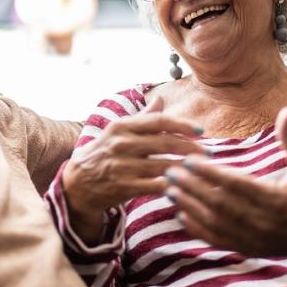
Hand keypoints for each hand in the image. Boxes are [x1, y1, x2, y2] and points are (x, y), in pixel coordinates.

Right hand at [62, 96, 205, 242]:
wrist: (76, 184)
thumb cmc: (102, 154)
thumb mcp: (118, 131)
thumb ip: (142, 118)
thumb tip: (160, 99)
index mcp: (123, 126)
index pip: (159, 121)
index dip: (182, 125)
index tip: (200, 131)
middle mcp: (122, 144)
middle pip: (165, 143)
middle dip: (191, 149)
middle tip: (210, 154)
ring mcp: (122, 166)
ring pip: (163, 166)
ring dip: (186, 168)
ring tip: (202, 170)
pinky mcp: (123, 187)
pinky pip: (155, 186)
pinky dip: (172, 186)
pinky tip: (186, 187)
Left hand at [166, 107, 286, 262]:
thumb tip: (285, 111)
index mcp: (276, 200)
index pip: (235, 185)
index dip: (210, 173)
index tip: (189, 160)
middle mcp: (263, 222)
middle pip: (219, 204)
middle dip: (192, 188)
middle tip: (169, 172)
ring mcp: (254, 239)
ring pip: (215, 223)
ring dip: (189, 207)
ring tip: (169, 190)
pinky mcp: (249, 249)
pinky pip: (218, 240)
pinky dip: (198, 229)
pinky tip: (181, 214)